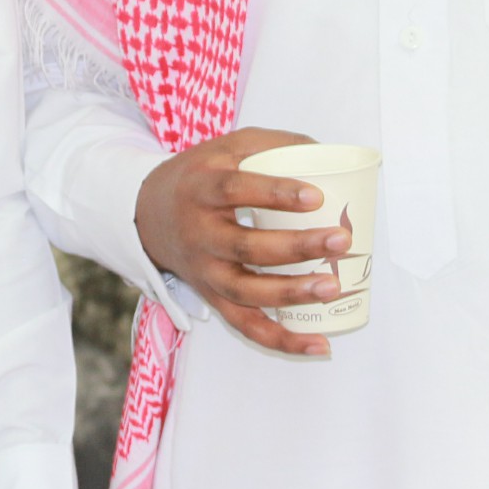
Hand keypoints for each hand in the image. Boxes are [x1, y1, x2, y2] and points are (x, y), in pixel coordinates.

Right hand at [134, 127, 348, 356]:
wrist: (148, 215)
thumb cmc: (200, 177)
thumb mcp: (226, 148)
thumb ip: (272, 145)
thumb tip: (326, 153)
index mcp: (202, 188)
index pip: (235, 190)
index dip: (275, 194)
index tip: (316, 196)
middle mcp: (199, 233)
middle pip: (246, 246)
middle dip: (297, 247)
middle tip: (340, 240)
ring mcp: (205, 271)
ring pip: (246, 291)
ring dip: (291, 292)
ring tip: (332, 286)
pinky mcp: (212, 298)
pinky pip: (246, 326)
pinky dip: (282, 340)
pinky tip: (320, 344)